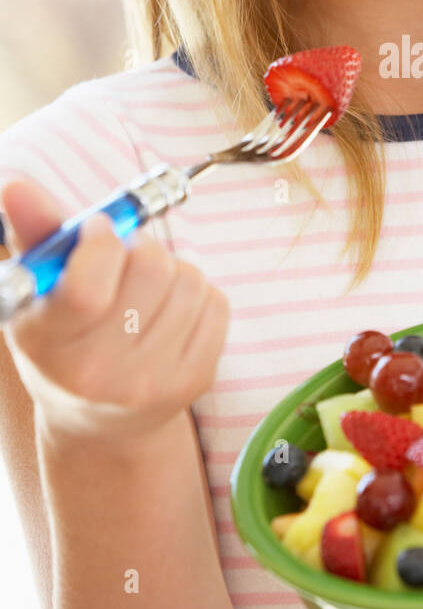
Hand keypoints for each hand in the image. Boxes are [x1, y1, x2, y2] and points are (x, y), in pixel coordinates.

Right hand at [0, 177, 229, 448]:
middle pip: (150, 268)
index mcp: (51, 345)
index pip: (89, 286)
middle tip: (123, 263)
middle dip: (139, 248)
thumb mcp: (37, 293)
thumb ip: (35, 235)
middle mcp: (101, 373)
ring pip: (188, 279)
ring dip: (170, 270)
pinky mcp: (196, 379)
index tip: (97, 232)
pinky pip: (216, 302)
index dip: (101, 242)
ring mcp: (152, 382)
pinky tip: (169, 314)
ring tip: (144, 292)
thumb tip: (16, 187)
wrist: (100, 421)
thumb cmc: (64, 341)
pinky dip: (197, 295)